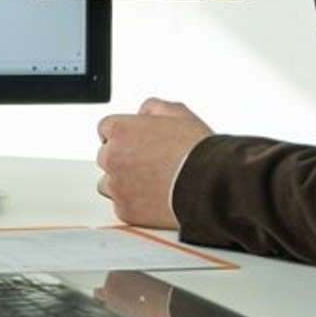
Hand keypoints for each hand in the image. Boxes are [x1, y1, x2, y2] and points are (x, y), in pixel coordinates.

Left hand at [94, 98, 213, 229]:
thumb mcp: (178, 112)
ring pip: (108, 183)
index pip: (105, 129)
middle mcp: (112, 156)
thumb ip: (153, 107)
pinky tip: (153, 197)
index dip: (123, 135)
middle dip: (122, 158)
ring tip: (150, 182)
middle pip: (106, 156)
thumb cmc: (196, 150)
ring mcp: (117, 185)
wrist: (210, 185)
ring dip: (123, 181)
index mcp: (120, 130)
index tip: (134, 142)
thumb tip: (143, 112)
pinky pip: (121, 205)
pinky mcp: (125, 210)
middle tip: (148, 163)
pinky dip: (133, 203)